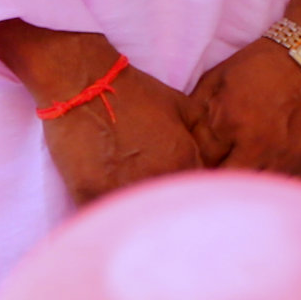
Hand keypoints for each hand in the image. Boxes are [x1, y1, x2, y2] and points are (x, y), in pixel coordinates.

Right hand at [0, 21, 212, 205]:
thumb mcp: (185, 107)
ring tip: (132, 206)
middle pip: (168, 208)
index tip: (182, 195)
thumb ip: (204, 137)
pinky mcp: (89, 192)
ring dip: (135, 213)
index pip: (198, 192)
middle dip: (165, 208)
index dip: (190, 194)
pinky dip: (107, 214)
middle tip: (157, 203)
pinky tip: (108, 208)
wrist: (86, 83)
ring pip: (136, 215)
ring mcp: (123, 186)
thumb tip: (214, 159)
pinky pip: (104, 215)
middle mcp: (158, 177)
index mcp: (184, 160)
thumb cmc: (136, 92)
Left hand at [183, 0, 300, 180]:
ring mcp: (287, 158)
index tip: (186, 173)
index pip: (201, 165)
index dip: (192, 169)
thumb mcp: (216, 82)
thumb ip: (198, 118)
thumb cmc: (260, 67)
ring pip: (255, 192)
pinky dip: (268, 192)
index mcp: (232, 124)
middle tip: (206, 183)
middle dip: (214, 186)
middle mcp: (261, 146)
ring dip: (241, 191)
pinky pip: (281, 190)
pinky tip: (259, 184)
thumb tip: (184, 149)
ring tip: (232, 186)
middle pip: (227, 185)